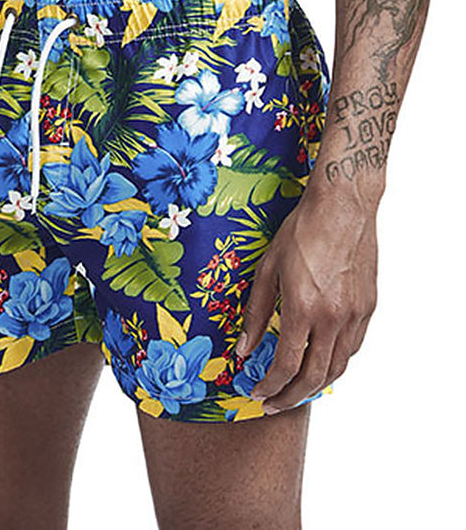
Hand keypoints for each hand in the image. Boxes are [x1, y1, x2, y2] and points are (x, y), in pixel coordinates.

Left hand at [235, 187, 377, 413]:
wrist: (341, 207)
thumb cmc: (300, 231)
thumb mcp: (267, 268)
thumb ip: (257, 312)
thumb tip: (244, 347)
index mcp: (304, 309)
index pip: (287, 366)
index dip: (270, 386)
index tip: (258, 394)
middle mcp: (333, 318)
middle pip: (315, 377)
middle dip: (291, 397)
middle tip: (274, 404)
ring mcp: (355, 314)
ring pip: (338, 366)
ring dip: (316, 384)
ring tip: (296, 388)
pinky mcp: (368, 306)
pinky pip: (353, 346)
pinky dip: (336, 361)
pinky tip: (322, 359)